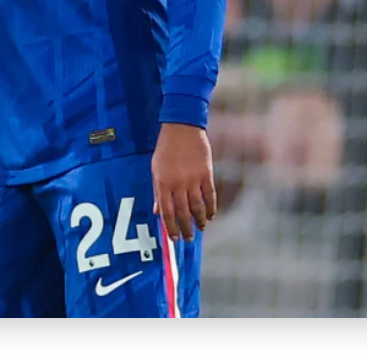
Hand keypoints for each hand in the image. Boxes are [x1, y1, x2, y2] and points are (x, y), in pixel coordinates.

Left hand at [151, 123, 215, 241]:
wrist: (182, 128)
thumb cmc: (166, 148)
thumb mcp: (156, 169)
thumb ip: (158, 191)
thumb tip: (157, 211)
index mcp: (163, 183)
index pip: (167, 212)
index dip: (171, 227)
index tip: (174, 238)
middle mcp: (178, 184)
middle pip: (183, 212)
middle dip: (186, 228)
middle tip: (188, 239)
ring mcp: (193, 179)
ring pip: (198, 207)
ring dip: (199, 220)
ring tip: (201, 228)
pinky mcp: (206, 174)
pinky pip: (210, 195)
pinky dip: (211, 207)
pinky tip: (211, 216)